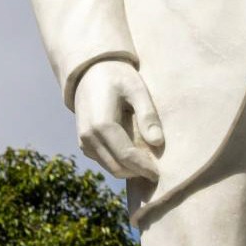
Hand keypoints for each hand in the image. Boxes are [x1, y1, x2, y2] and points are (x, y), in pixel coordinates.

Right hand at [74, 58, 164, 184]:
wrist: (90, 71)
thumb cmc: (118, 77)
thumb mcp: (137, 89)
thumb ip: (147, 115)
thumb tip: (158, 143)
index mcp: (102, 124)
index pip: (126, 156)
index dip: (144, 168)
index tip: (161, 173)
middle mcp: (89, 137)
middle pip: (117, 167)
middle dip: (138, 172)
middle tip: (158, 170)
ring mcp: (84, 141)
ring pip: (110, 167)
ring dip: (129, 169)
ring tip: (149, 162)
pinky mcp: (84, 143)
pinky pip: (104, 161)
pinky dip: (119, 162)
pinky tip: (135, 154)